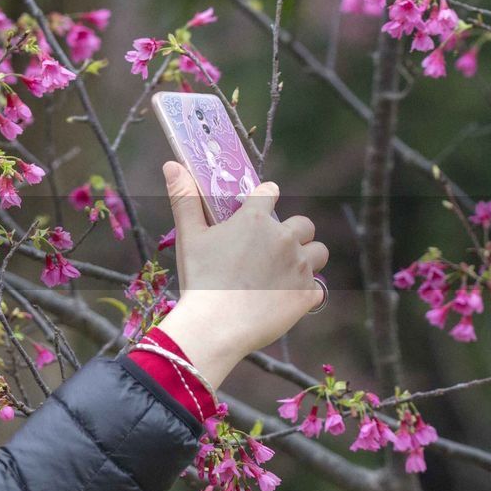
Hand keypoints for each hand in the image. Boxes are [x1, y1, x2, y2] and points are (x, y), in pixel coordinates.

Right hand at [155, 161, 328, 379]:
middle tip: (269, 250)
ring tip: (283, 272)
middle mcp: (284, 238)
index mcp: (255, 219)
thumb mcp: (188, 237)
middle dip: (291, 232)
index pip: (270, 192)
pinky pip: (318, 289)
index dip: (263, 199)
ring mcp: (300, 267)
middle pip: (303, 224)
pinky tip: (285, 298)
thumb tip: (172, 164)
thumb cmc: (199, 279)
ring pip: (317, 253)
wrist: (215, 327)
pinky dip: (305, 292)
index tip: (256, 210)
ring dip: (306, 258)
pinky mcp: (307, 295)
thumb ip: (184, 198)